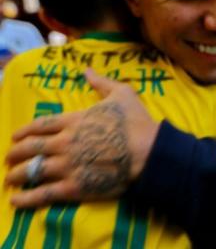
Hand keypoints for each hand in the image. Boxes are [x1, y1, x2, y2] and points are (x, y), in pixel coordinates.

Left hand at [5, 68, 159, 207]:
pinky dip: (26, 198)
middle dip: (15, 153)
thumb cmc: (135, 120)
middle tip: (8, 157)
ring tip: (9, 178)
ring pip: (32, 171)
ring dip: (16, 175)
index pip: (41, 125)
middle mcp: (64, 142)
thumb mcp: (121, 93)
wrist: (148, 150)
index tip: (15, 136)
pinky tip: (15, 200)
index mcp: (74, 120)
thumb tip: (86, 70)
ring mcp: (67, 165)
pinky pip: (43, 194)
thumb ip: (101, 82)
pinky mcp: (74, 187)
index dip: (24, 131)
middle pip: (31, 147)